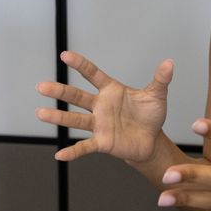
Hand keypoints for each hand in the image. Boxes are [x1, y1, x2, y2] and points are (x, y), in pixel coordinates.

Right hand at [36, 51, 171, 162]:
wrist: (151, 140)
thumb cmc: (150, 115)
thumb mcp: (157, 95)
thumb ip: (161, 79)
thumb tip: (170, 62)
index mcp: (111, 91)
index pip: (93, 74)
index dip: (80, 65)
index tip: (65, 55)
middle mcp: (100, 106)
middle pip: (77, 97)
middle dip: (60, 91)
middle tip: (41, 86)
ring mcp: (99, 124)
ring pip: (75, 119)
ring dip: (58, 118)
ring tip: (40, 113)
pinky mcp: (103, 142)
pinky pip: (85, 146)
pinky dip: (73, 151)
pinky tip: (59, 155)